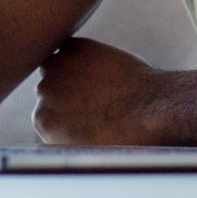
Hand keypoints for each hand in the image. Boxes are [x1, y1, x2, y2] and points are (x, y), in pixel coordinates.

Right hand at [35, 37, 167, 145]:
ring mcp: (59, 66)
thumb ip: (63, 139)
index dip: (67, 115)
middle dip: (68, 94)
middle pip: (50, 90)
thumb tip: (59, 134)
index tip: (86, 116)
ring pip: (57, 67)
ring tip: (101, 84)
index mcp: (43, 121)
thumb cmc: (126, 137)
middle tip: (97, 100)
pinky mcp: (75, 47)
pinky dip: (83, 55)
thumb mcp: (86, 150)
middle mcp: (44, 92)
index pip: (47, 114)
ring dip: (71, 73)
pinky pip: (71, 49)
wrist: (153, 109)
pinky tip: (103, 68)